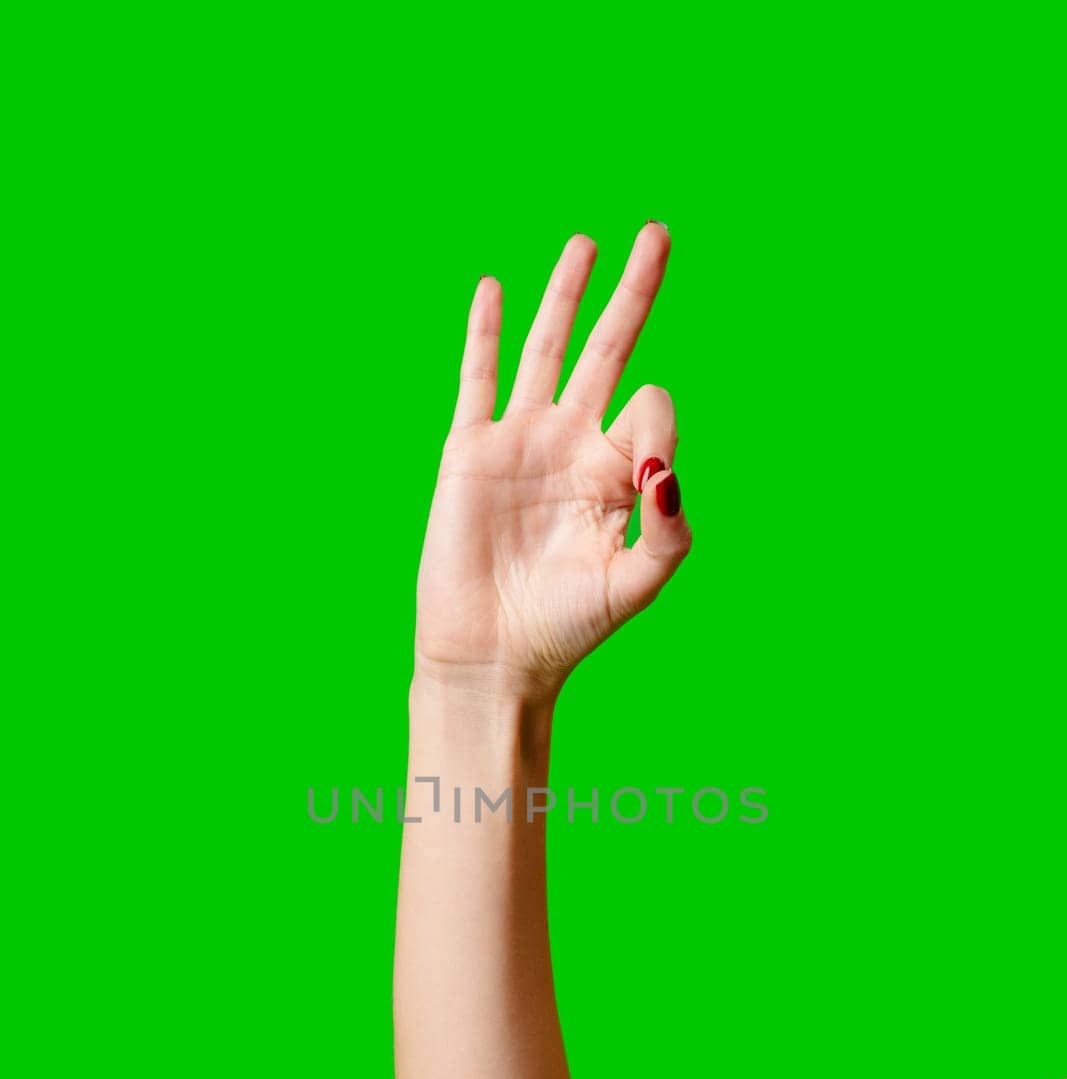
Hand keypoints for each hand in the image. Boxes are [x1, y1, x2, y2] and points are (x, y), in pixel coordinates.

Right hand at [414, 223, 692, 700]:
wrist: (492, 654)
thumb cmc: (567, 627)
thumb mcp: (637, 583)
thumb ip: (669, 526)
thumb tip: (664, 463)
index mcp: (619, 474)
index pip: (652, 406)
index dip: (656, 420)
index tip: (643, 474)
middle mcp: (574, 447)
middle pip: (610, 349)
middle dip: (635, 292)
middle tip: (658, 232)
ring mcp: (522, 442)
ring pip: (548, 350)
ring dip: (566, 294)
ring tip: (587, 242)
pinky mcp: (470, 449)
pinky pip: (477, 377)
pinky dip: (484, 331)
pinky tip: (494, 288)